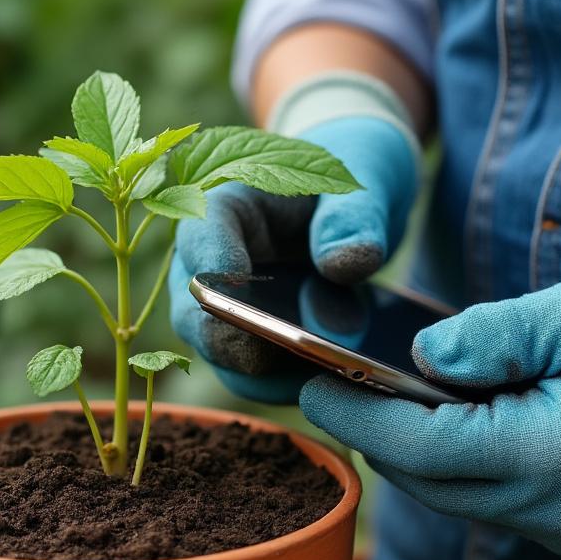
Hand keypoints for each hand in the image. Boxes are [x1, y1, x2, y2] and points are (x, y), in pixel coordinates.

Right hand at [169, 116, 419, 402]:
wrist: (354, 206)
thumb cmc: (351, 174)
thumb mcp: (365, 178)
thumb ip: (355, 215)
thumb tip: (344, 265)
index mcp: (224, 205)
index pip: (201, 234)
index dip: (214, 265)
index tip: (240, 286)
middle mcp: (208, 265)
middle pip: (195, 314)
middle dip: (234, 341)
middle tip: (281, 355)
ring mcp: (225, 311)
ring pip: (223, 357)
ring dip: (269, 375)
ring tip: (326, 378)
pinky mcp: (252, 344)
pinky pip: (258, 377)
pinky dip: (292, 385)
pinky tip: (339, 385)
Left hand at [300, 271, 560, 559]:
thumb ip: (487, 336)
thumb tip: (412, 362)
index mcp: (556, 456)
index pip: (421, 449)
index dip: (354, 416)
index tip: (307, 382)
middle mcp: (560, 514)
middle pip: (430, 484)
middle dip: (374, 438)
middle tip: (333, 386)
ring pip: (460, 500)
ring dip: (418, 455)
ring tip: (384, 399)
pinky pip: (498, 507)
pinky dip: (465, 468)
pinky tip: (452, 423)